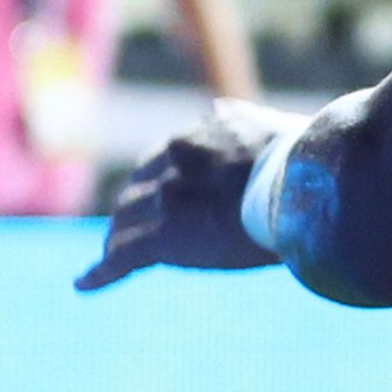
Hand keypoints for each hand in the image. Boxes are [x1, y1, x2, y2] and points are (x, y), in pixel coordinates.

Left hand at [75, 98, 301, 290]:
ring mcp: (164, 199)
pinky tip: (85, 284)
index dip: (154, 182)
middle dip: (132, 211)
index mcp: (198, 136)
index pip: (160, 160)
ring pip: (125, 224)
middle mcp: (174, 162)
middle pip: (136, 191)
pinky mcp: (161, 236)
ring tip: (110, 260)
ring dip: (119, 241)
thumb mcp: (270, 127)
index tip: (155, 195)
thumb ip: (240, 120)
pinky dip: (101, 273)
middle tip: (131, 231)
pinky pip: (121, 257)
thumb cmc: (306, 163)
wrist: (306, 189)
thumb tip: (216, 107)